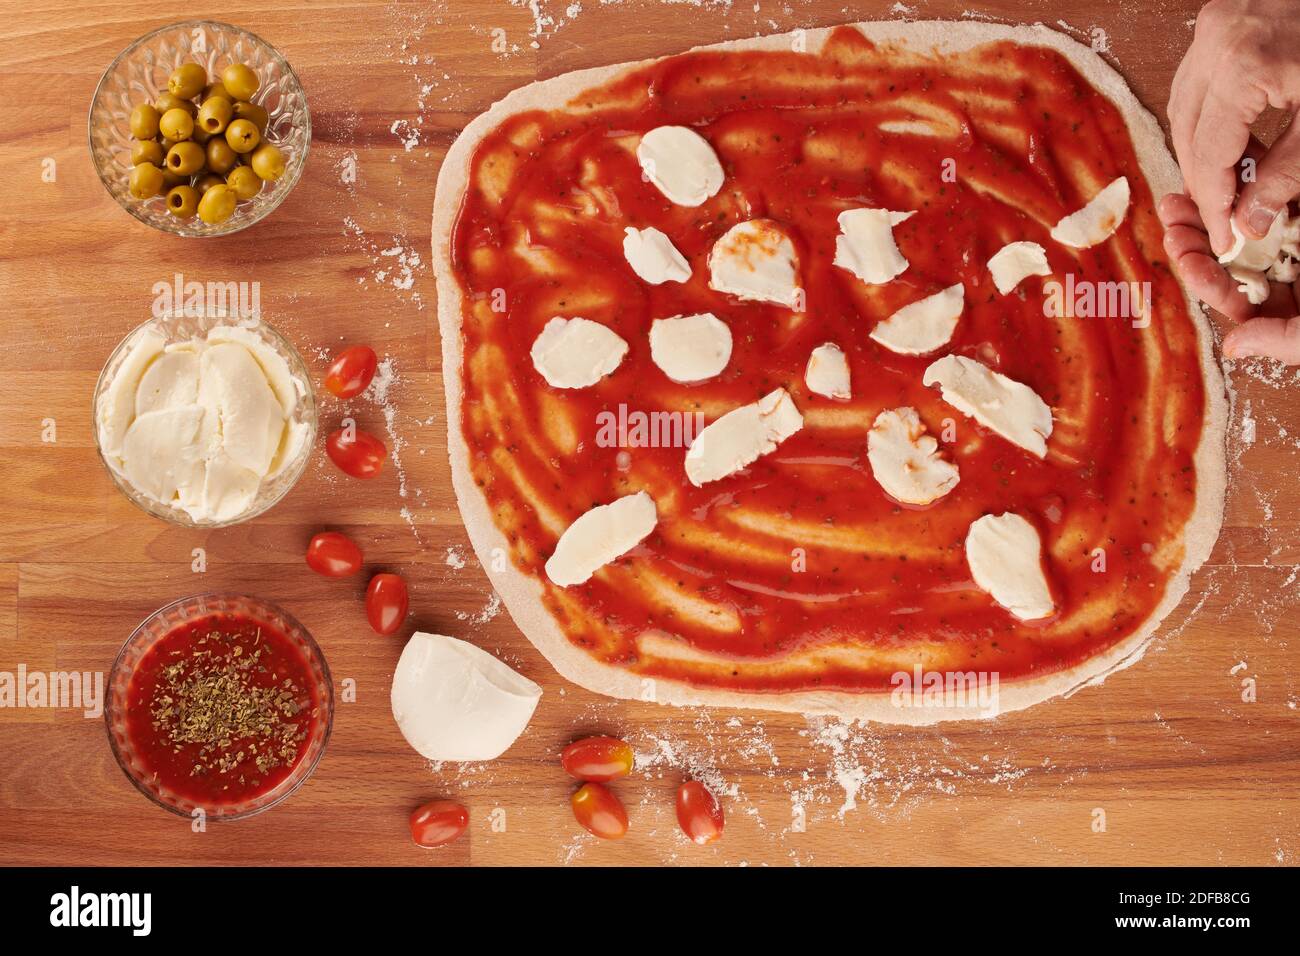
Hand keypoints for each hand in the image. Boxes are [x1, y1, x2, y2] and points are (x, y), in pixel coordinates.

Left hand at [1159, 192, 1299, 360]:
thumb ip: (1282, 340)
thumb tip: (1232, 347)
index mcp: (1280, 308)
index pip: (1228, 292)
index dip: (1203, 276)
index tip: (1184, 259)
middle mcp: (1278, 277)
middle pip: (1225, 257)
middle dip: (1194, 238)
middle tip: (1169, 217)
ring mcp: (1288, 246)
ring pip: (1239, 227)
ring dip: (1208, 213)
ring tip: (1178, 200)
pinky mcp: (1298, 220)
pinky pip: (1268, 201)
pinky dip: (1243, 192)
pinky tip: (1221, 180)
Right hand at [1168, 0, 1299, 252]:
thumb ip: (1287, 173)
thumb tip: (1251, 222)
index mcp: (1244, 65)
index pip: (1208, 155)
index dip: (1214, 204)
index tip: (1224, 238)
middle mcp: (1215, 43)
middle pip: (1185, 135)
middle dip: (1206, 181)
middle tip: (1229, 215)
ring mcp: (1212, 29)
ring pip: (1183, 111)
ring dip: (1203, 151)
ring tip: (1238, 178)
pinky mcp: (1217, 23)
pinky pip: (1195, 85)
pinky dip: (1208, 119)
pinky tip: (1236, 139)